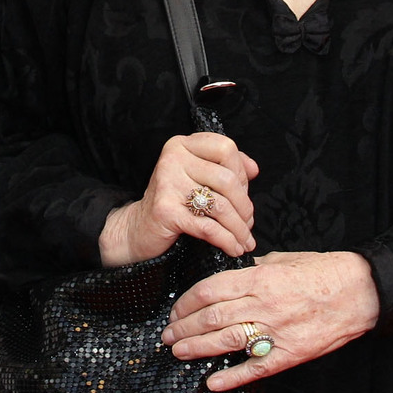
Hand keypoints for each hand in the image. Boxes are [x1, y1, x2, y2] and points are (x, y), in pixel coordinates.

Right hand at [99, 131, 260, 265]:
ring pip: (220, 205)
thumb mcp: (196, 177)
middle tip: (248, 223)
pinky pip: (208, 227)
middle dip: (244, 206)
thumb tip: (254, 169)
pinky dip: (227, 240)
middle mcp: (172, 158)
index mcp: (182, 144)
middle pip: (227, 179)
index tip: (244, 192)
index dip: (241, 172)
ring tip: (245, 239)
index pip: (225, 148)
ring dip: (239, 227)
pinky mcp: (165, 211)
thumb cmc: (173, 202)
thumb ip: (225, 167)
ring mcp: (167, 183)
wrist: (138, 228)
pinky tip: (234, 248)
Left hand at [164, 251, 377, 392]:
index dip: (186, 302)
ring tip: (179, 351)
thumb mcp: (283, 260)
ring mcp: (277, 331)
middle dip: (184, 327)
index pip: (210, 290)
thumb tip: (228, 275)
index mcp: (260, 279)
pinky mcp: (290, 354)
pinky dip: (232, 377)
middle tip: (167, 335)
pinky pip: (256, 368)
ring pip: (227, 341)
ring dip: (198, 348)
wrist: (360, 292)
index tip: (175, 310)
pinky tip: (213, 382)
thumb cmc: (322, 272)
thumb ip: (253, 269)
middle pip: (212, 317)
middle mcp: (264, 305)